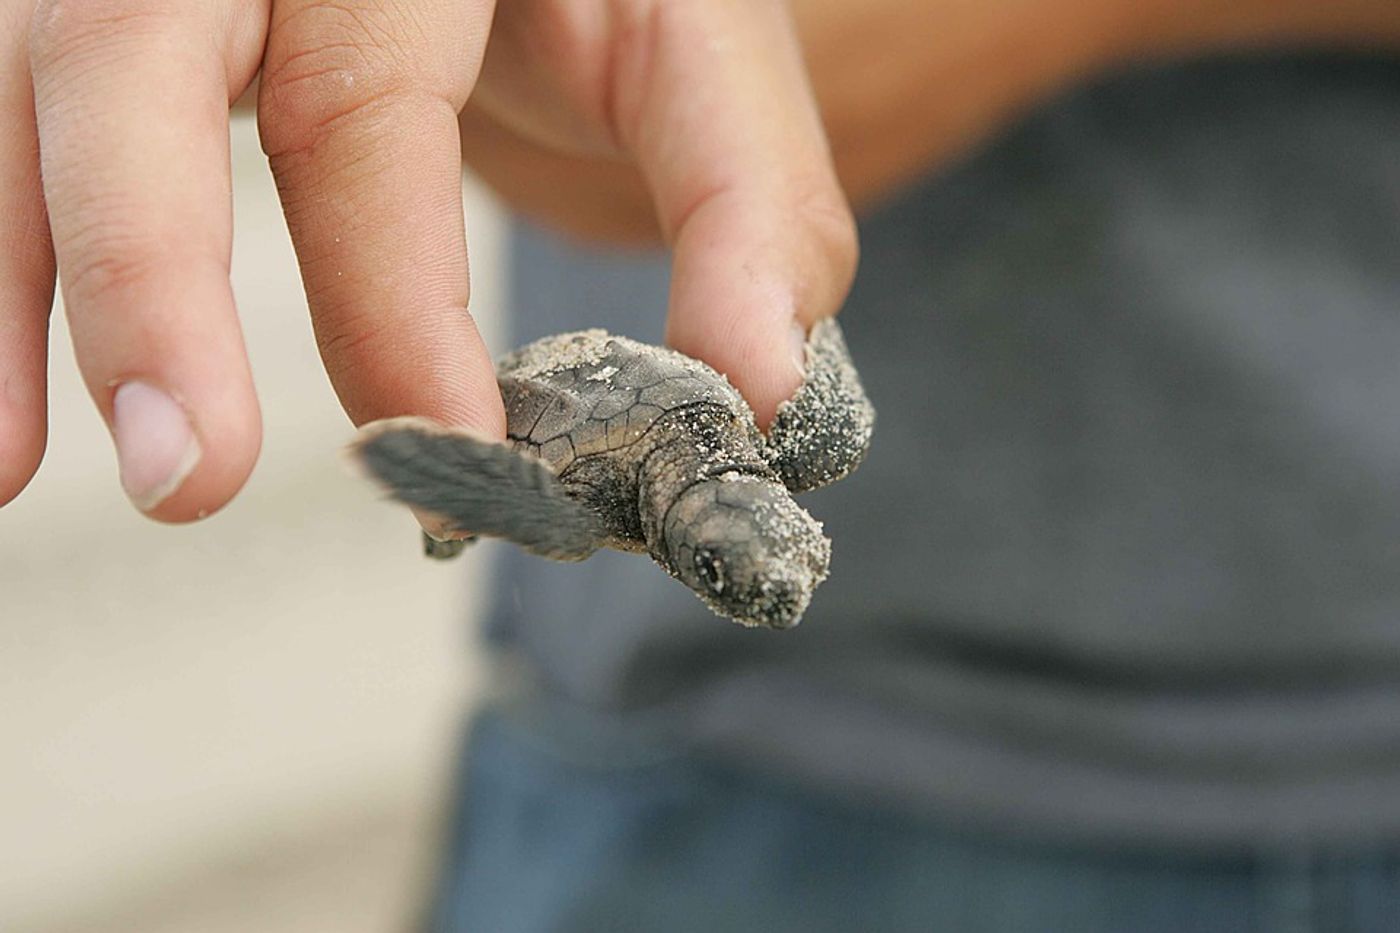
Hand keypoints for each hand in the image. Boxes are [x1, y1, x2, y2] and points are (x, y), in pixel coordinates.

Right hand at [0, 0, 854, 520]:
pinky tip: (0, 426)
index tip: (443, 457)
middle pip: (134, 50)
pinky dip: (2, 273)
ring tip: (15, 470)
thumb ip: (748, 215)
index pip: (363, 105)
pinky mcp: (98, 16)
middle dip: (151, 275)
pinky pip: (9, 125)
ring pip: (34, 88)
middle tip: (190, 476)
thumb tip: (754, 398)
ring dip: (27, 288)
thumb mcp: (699, 62)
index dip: (390, 299)